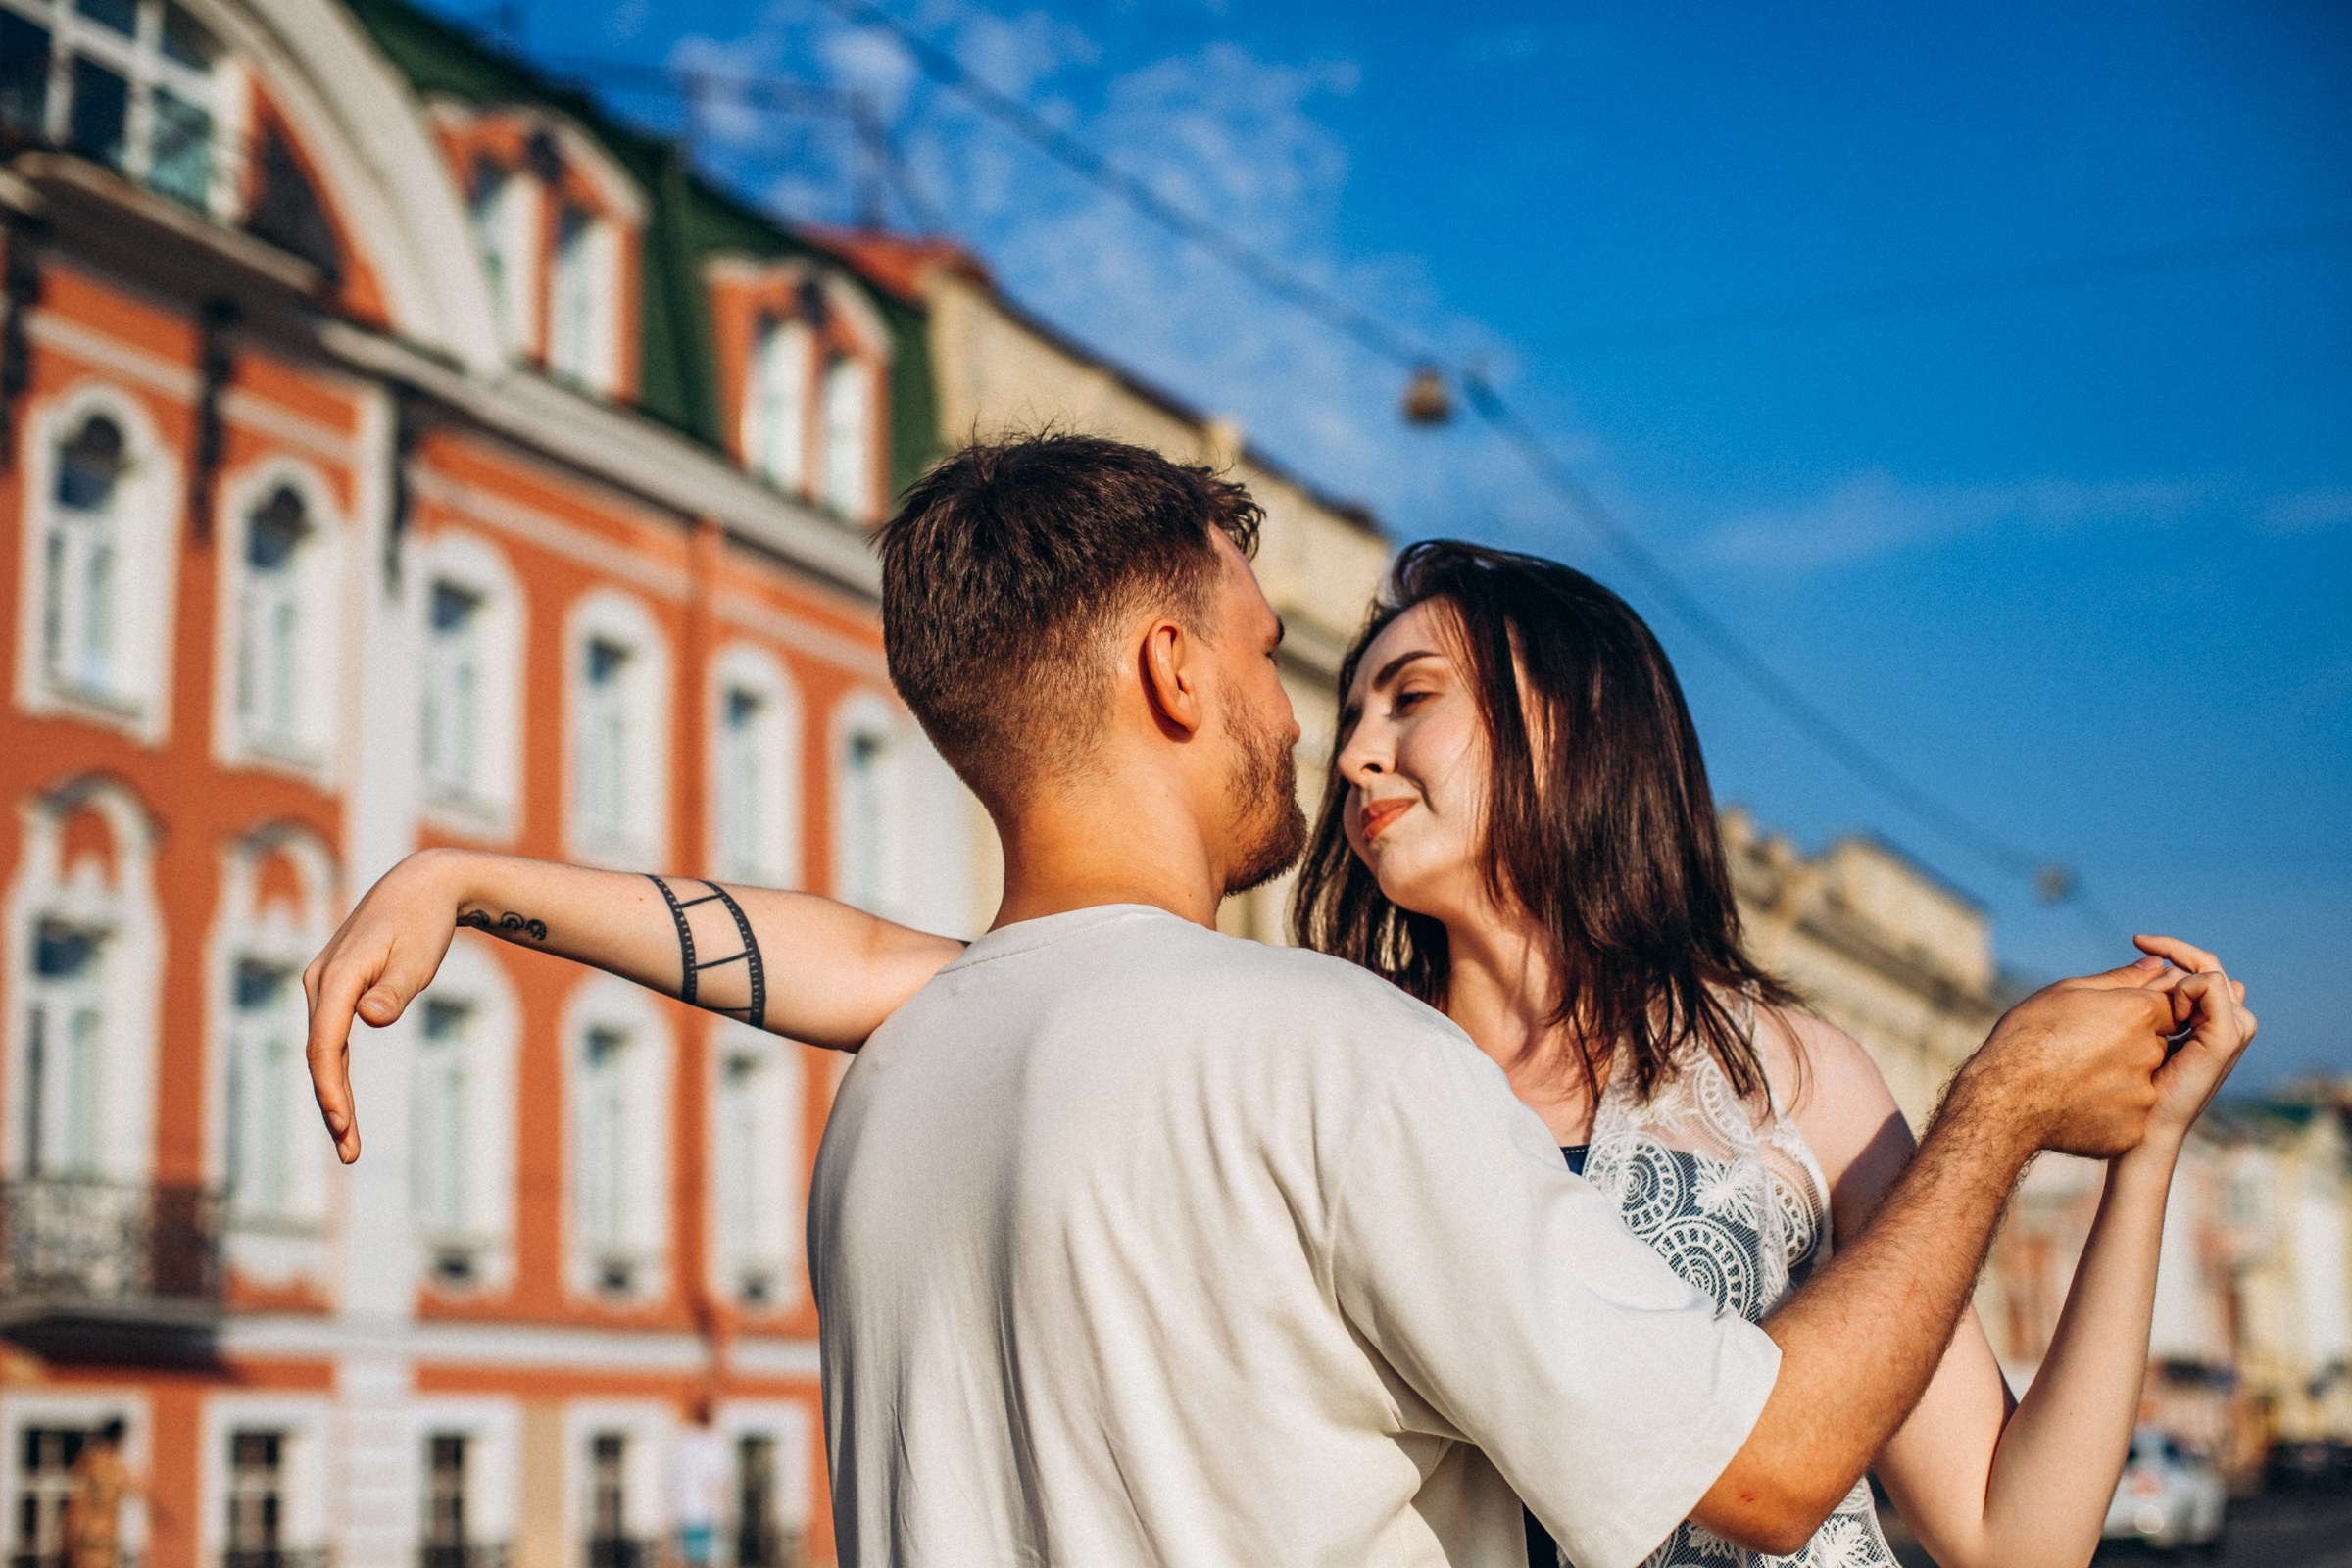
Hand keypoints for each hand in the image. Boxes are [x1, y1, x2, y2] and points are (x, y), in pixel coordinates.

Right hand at [301, 848, 472, 1163]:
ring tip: (349, 1143)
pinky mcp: (335, 989)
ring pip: (322, 1049)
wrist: (421, 886)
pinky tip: (345, 1105)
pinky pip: (331, 1038)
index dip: (331, 1085)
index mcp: (337, 975)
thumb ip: (393, 991)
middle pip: (319, 1053)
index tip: (343, 1122)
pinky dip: (338, 1072)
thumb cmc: (424, 923)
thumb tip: (369, 1018)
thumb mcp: (418, 958)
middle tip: (350, 1153)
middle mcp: (320, 981)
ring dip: (333, 1095)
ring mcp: (323, 985)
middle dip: (333, 1105)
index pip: (325, 1042)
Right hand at [1956, 959, 2176, 1160]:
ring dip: (2120, 1081)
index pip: (2169, 1008)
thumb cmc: (2027, 1037)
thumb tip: (2158, 964)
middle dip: (2129, 1047)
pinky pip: (2130, 1116)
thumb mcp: (2065, 993)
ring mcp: (2144, 1094)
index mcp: (2138, 1013)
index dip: (2138, 1014)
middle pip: (2156, 1046)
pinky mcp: (2134, 1129)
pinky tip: (2076, 1106)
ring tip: (2076, 1081)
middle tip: (2084, 1053)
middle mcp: (2150, 1052)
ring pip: (2144, 1083)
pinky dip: (2110, 1112)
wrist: (2002, 1098)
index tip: (2108, 1023)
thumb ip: (2119, 979)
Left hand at [2134, 934, 2256, 1146]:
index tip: (2137, 939)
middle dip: (2172, 951)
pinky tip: (2166, 1011)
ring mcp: (2232, 1028)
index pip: (2198, 966)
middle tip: (2140, 943)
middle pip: (2206, 964)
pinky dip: (2184, 988)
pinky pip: (2209, 985)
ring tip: (2152, 1006)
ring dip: (2174, 978)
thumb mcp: (2137, 1025)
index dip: (2170, 949)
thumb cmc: (2129, 1078)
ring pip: (2208, 971)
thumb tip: (2151, 963)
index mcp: (2210, 1017)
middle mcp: (2228, 1019)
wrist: (2138, 1121)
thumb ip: (2149, 994)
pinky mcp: (2226, 1036)